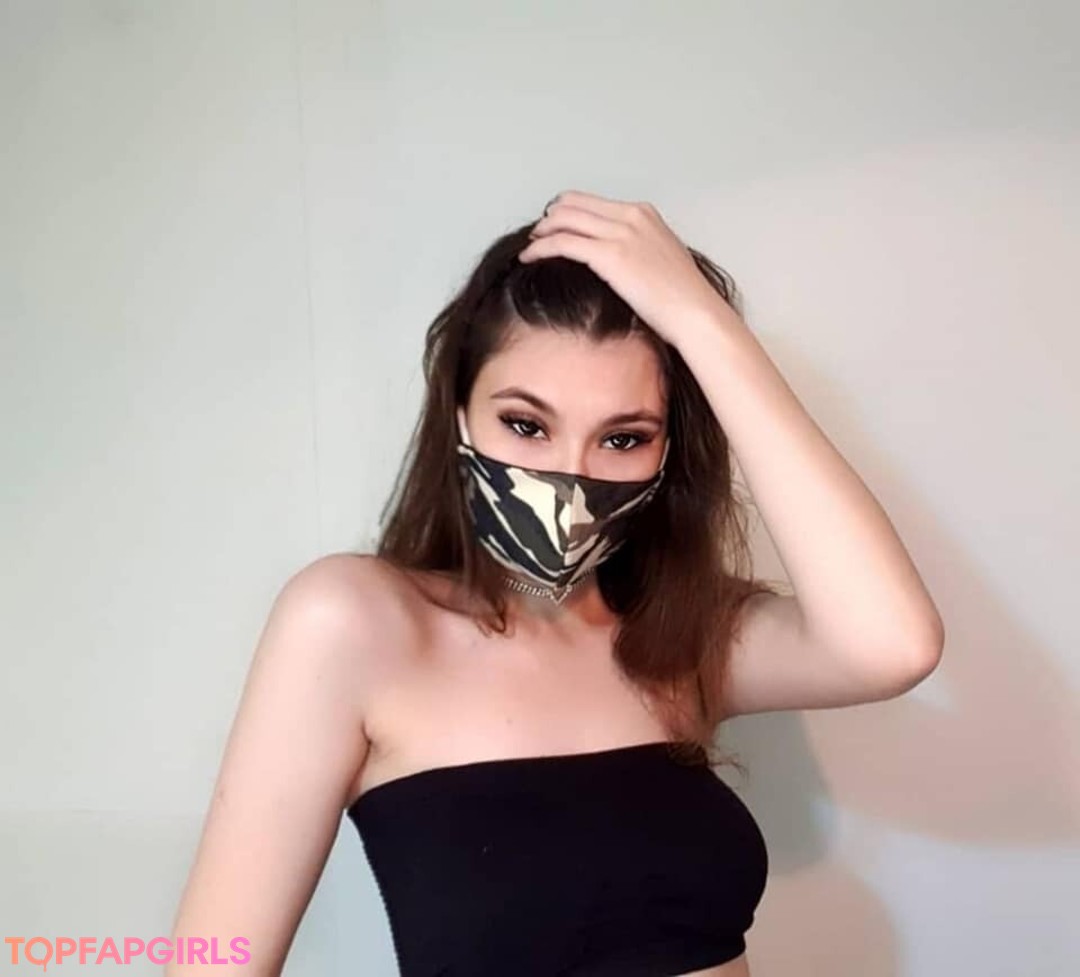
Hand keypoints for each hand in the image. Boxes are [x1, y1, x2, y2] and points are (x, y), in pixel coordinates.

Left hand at [518, 190, 738, 346]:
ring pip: (564, 218)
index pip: (592, 201)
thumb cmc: (682, 298)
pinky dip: (540, 248)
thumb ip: (639, 250)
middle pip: (573, 204)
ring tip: (529, 246)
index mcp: (643, 214)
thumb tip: (617, 261)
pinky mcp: (609, 256)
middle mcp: (630, 216)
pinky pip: (562, 243)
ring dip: (541, 231)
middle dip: (550, 218)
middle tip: (536, 235)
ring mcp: (620, 233)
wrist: (694, 312)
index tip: (554, 226)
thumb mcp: (661, 259)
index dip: (567, 211)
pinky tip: (528, 257)